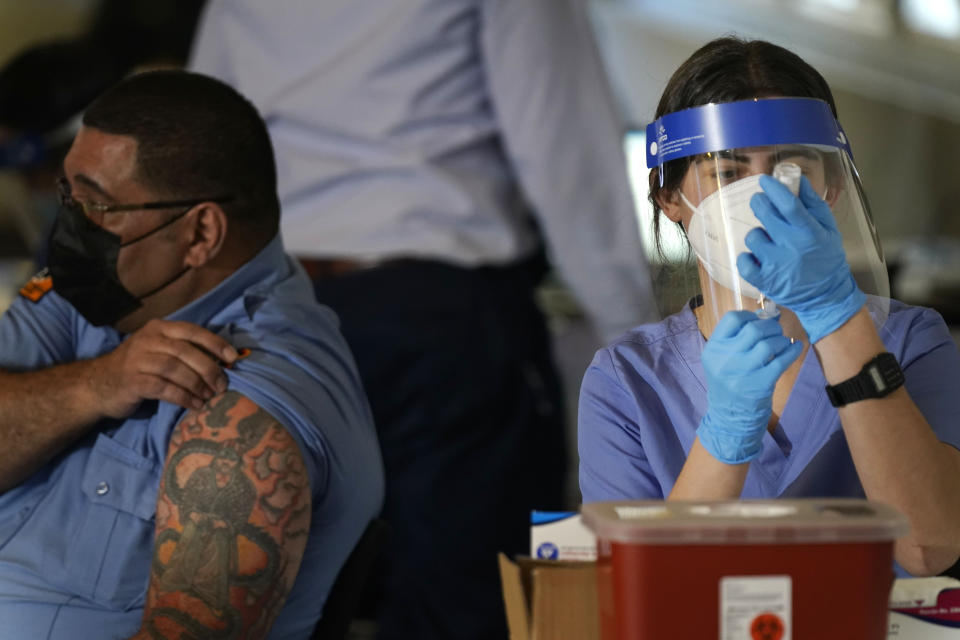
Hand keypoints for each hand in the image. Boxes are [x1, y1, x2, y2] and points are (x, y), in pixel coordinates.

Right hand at [89, 319, 237, 417]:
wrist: (97, 385)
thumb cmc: (138, 368)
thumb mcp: (159, 350)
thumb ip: (184, 351)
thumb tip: (223, 362)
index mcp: (159, 328)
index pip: (193, 331)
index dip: (215, 344)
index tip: (233, 358)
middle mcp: (148, 340)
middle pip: (186, 352)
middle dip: (209, 369)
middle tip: (222, 386)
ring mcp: (138, 360)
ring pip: (176, 370)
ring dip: (197, 385)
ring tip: (210, 397)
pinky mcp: (132, 381)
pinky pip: (164, 388)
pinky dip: (183, 397)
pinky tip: (194, 404)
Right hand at [697, 311, 802, 463]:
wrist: (730, 418)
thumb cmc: (729, 382)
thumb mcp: (722, 360)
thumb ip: (737, 339)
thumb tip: (766, 315)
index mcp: (713, 349)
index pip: (732, 319)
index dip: (749, 316)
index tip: (758, 320)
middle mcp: (724, 360)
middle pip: (754, 330)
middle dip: (770, 327)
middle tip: (775, 331)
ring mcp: (742, 373)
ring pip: (769, 344)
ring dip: (781, 340)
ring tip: (782, 343)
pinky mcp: (760, 385)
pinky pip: (781, 361)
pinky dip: (792, 351)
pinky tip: (795, 348)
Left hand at [737, 174, 865, 343]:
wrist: (826, 296)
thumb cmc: (827, 258)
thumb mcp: (828, 228)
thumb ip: (813, 203)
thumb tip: (797, 179)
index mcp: (810, 232)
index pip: (788, 204)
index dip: (773, 188)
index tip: (765, 180)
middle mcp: (791, 247)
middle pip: (765, 214)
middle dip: (759, 203)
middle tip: (761, 203)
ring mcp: (775, 264)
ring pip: (752, 237)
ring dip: (758, 235)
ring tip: (769, 242)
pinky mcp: (763, 280)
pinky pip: (743, 260)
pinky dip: (747, 257)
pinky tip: (758, 257)